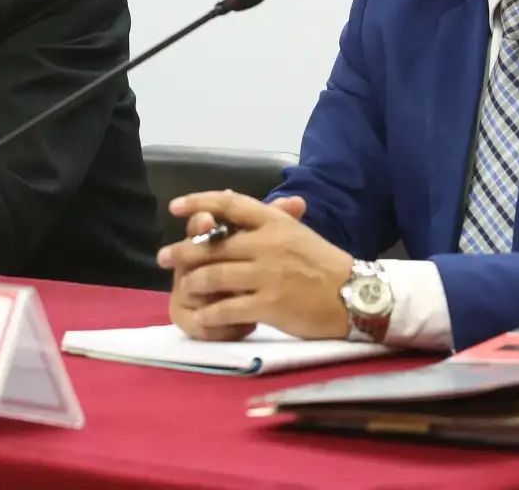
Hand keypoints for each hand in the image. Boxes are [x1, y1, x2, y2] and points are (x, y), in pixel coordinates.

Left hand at [160, 191, 353, 341]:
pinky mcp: (270, 304)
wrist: (356, 295)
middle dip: (182, 252)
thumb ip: (265, 219)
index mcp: (273, 221)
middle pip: (212, 244)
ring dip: (192, 283)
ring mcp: (267, 274)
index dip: (198, 202)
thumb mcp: (295, 232)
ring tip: (182, 288)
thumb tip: (229, 200)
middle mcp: (267, 243)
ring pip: (214, 275)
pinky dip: (210, 314)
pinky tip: (201, 318)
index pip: (229, 203)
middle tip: (162, 258)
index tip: (175, 207)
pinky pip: (228, 308)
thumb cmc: (323, 263)